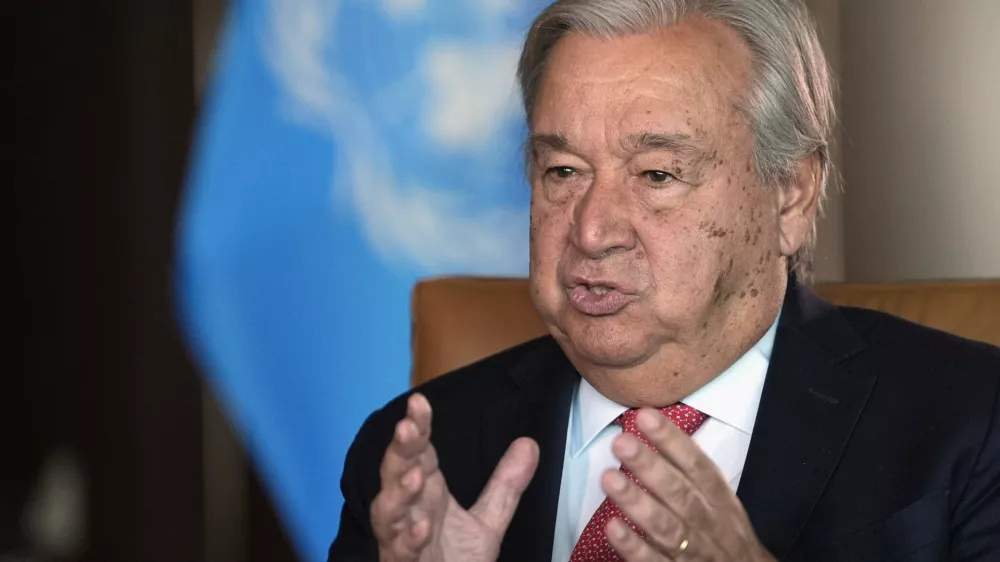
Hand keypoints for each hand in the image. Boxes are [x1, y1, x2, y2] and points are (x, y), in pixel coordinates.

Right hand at [370, 393, 539, 561]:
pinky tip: (419, 528)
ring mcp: (400, 539)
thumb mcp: (487, 522)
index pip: (420, 452)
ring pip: (387, 512)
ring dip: (398, 493)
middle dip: (400, 450)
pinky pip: (400, 552)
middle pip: (397, 474)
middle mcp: (409, 511)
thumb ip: (505, 485)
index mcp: (427, 493)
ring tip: (414, 475)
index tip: (419, 402)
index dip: (418, 427)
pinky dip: (407, 540)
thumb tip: (530, 443)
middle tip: (407, 427)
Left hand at [601, 408, 775, 560]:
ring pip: (667, 527)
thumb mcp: (720, 501)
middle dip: (650, 466)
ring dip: (637, 502)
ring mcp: (694, 551)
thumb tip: (650, 428)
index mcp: (721, 500)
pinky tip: (612, 528)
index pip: (697, 466)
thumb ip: (690, 472)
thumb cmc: (724, 533)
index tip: (645, 416)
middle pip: (680, 493)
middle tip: (621, 442)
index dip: (672, 441)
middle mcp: (709, 523)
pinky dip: (634, 547)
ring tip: (609, 478)